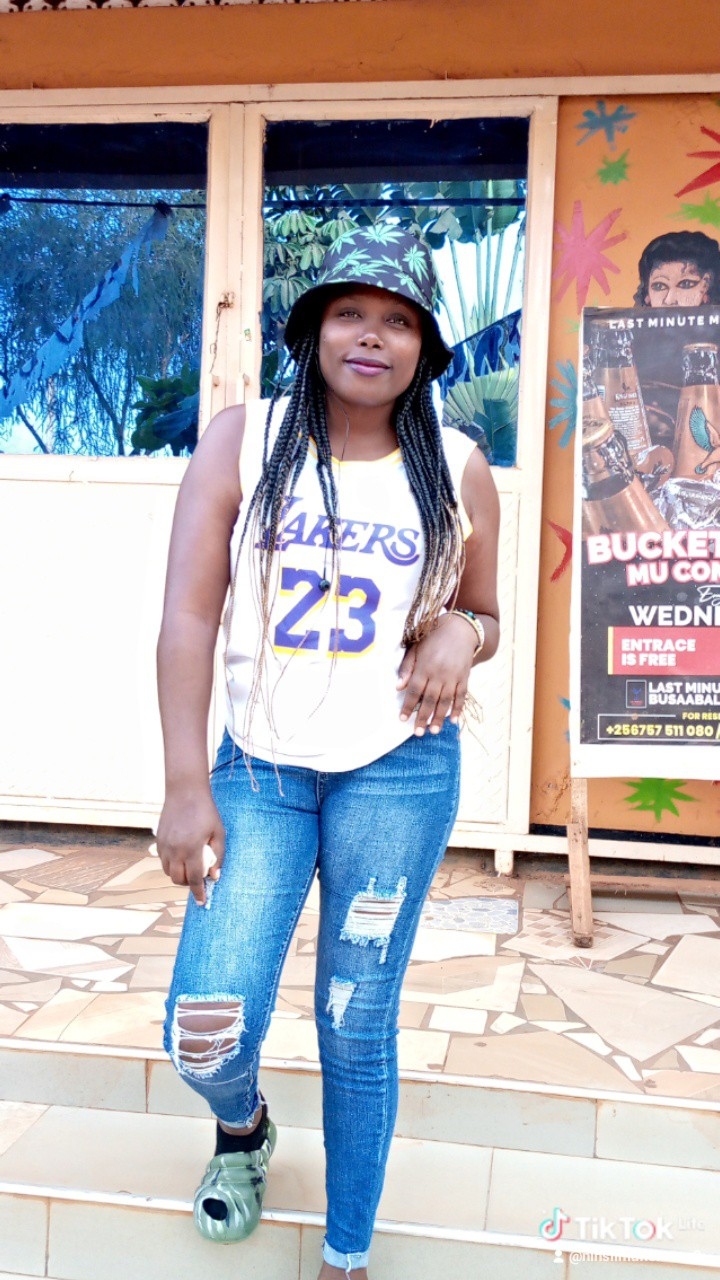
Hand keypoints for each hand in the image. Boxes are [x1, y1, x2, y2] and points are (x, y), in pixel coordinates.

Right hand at [156, 787, 224, 906]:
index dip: (199, 893)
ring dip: (179, 875)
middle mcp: (175, 850)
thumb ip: (218, 856)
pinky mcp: (159, 841)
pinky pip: (163, 861)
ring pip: (168, 872)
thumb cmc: (206, 812)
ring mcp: (164, 845)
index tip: (202, 903)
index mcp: (192, 848)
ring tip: (190, 868)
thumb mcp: (219, 833)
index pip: (195, 879)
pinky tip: (181, 858)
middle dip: (189, 884)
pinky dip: (171, 865)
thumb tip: (215, 877)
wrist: (185, 792)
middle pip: (178, 879)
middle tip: (199, 879)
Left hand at [397, 613, 476, 734]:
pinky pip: (461, 696)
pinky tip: (453, 720)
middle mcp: (439, 673)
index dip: (408, 705)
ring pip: (445, 701)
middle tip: (418, 733)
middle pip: (429, 699)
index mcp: (425, 666)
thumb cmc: (434, 637)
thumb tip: (398, 686)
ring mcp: (453, 676)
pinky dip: (457, 708)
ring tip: (433, 731)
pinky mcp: (464, 677)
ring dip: (439, 717)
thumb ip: (407, 667)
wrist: (461, 628)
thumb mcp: (416, 647)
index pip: (414, 690)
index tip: (402, 719)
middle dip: (423, 717)